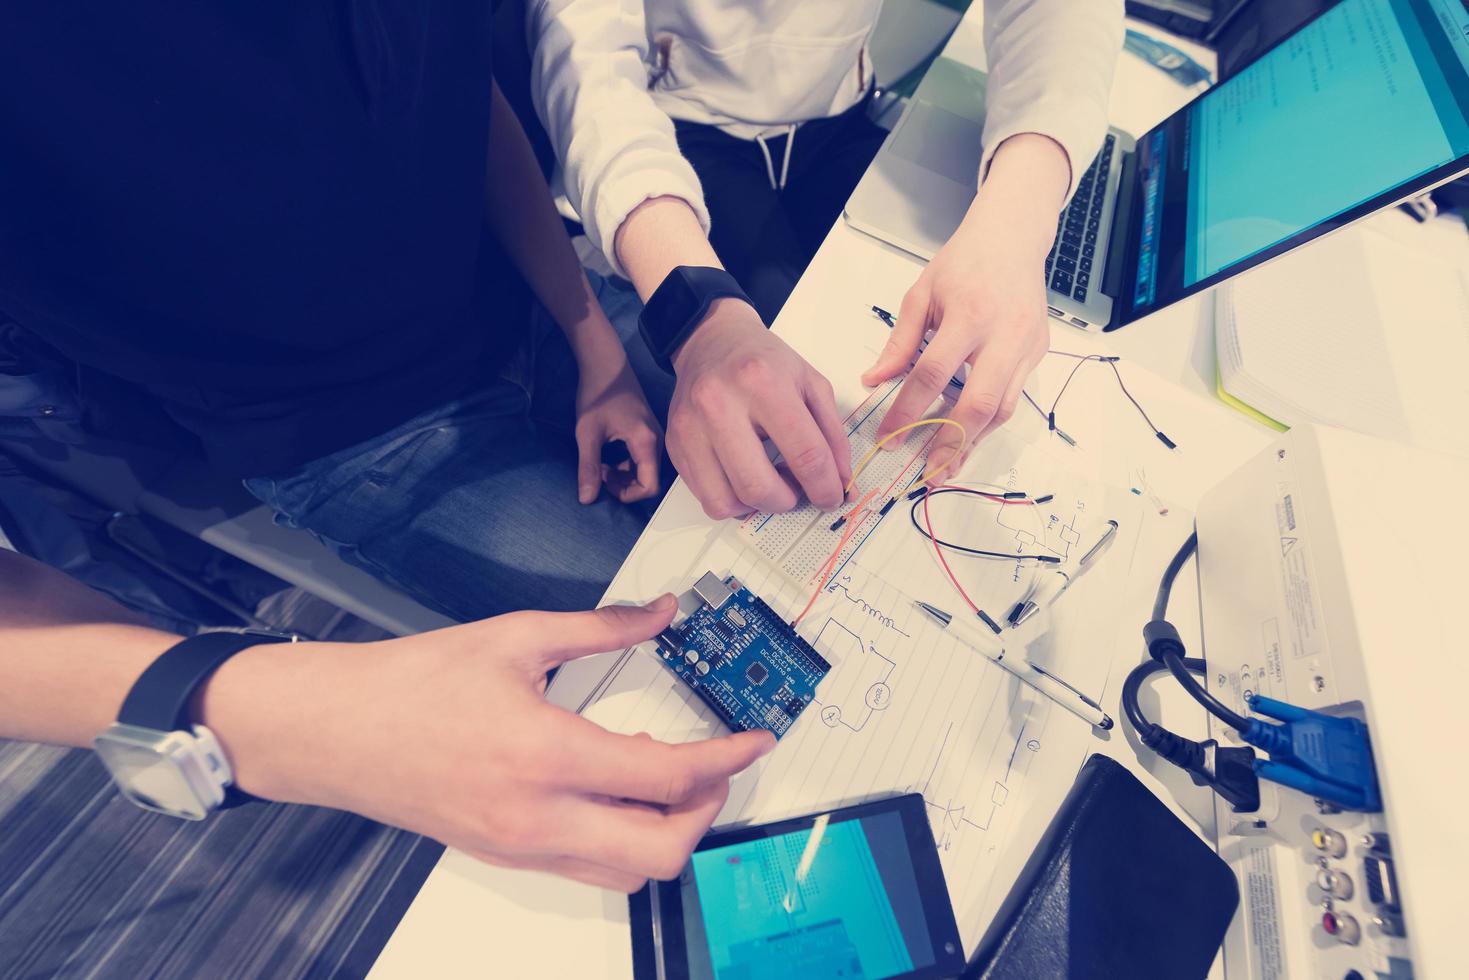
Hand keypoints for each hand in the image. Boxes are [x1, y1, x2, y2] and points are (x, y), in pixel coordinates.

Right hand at [201, 595, 775, 892]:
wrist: (335, 732)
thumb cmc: (412, 684)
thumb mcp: (515, 637)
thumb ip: (602, 626)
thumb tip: (662, 612)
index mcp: (546, 755)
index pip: (667, 776)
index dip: (725, 758)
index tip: (753, 739)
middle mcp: (539, 818)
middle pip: (660, 852)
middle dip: (706, 812)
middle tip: (717, 765)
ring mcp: (522, 848)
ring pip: (627, 873)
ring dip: (667, 833)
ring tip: (673, 778)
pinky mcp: (507, 856)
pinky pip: (588, 868)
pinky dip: (623, 837)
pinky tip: (619, 786)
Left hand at [575, 346, 662, 503]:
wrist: (606, 364)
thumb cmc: (598, 393)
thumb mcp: (587, 433)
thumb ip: (588, 467)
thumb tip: (586, 499)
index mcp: (647, 441)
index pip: (649, 486)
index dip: (626, 494)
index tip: (603, 483)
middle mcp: (657, 440)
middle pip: (649, 480)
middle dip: (623, 485)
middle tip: (598, 472)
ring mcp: (655, 435)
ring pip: (646, 470)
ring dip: (623, 475)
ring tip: (600, 465)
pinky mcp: (649, 431)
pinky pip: (643, 459)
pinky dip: (626, 465)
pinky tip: (607, 455)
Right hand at [667, 299, 850, 518]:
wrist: (711, 339)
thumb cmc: (763, 361)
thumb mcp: (811, 384)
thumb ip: (832, 436)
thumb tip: (842, 485)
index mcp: (762, 383)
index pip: (805, 454)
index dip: (825, 487)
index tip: (831, 497)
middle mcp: (719, 404)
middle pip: (759, 487)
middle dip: (787, 502)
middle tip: (797, 490)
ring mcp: (690, 427)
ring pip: (726, 502)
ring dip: (757, 506)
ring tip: (770, 483)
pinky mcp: (675, 444)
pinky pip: (706, 498)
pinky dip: (732, 500)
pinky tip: (744, 477)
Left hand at [862, 134, 1068, 480]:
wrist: (1012, 238)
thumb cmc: (963, 264)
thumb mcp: (921, 295)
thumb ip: (899, 343)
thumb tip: (874, 381)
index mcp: (968, 314)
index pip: (932, 375)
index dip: (908, 411)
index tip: (888, 437)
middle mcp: (1003, 334)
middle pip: (978, 403)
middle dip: (950, 443)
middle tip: (927, 473)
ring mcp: (1027, 346)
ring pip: (1002, 409)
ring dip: (973, 442)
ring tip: (946, 465)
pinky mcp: (1039, 353)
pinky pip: (1013, 398)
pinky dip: (989, 423)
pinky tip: (967, 437)